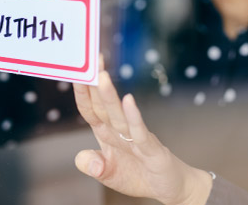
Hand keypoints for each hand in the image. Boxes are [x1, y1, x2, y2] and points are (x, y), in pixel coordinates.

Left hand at [73, 69, 211, 204]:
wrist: (170, 187)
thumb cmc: (139, 175)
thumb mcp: (109, 174)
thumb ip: (93, 165)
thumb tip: (81, 157)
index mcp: (108, 134)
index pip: (91, 111)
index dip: (82, 93)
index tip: (76, 72)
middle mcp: (121, 132)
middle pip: (104, 106)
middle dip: (96, 84)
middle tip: (91, 60)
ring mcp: (137, 139)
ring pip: (119, 115)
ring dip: (110, 96)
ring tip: (102, 76)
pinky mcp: (152, 151)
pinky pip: (140, 132)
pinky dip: (134, 116)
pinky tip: (128, 101)